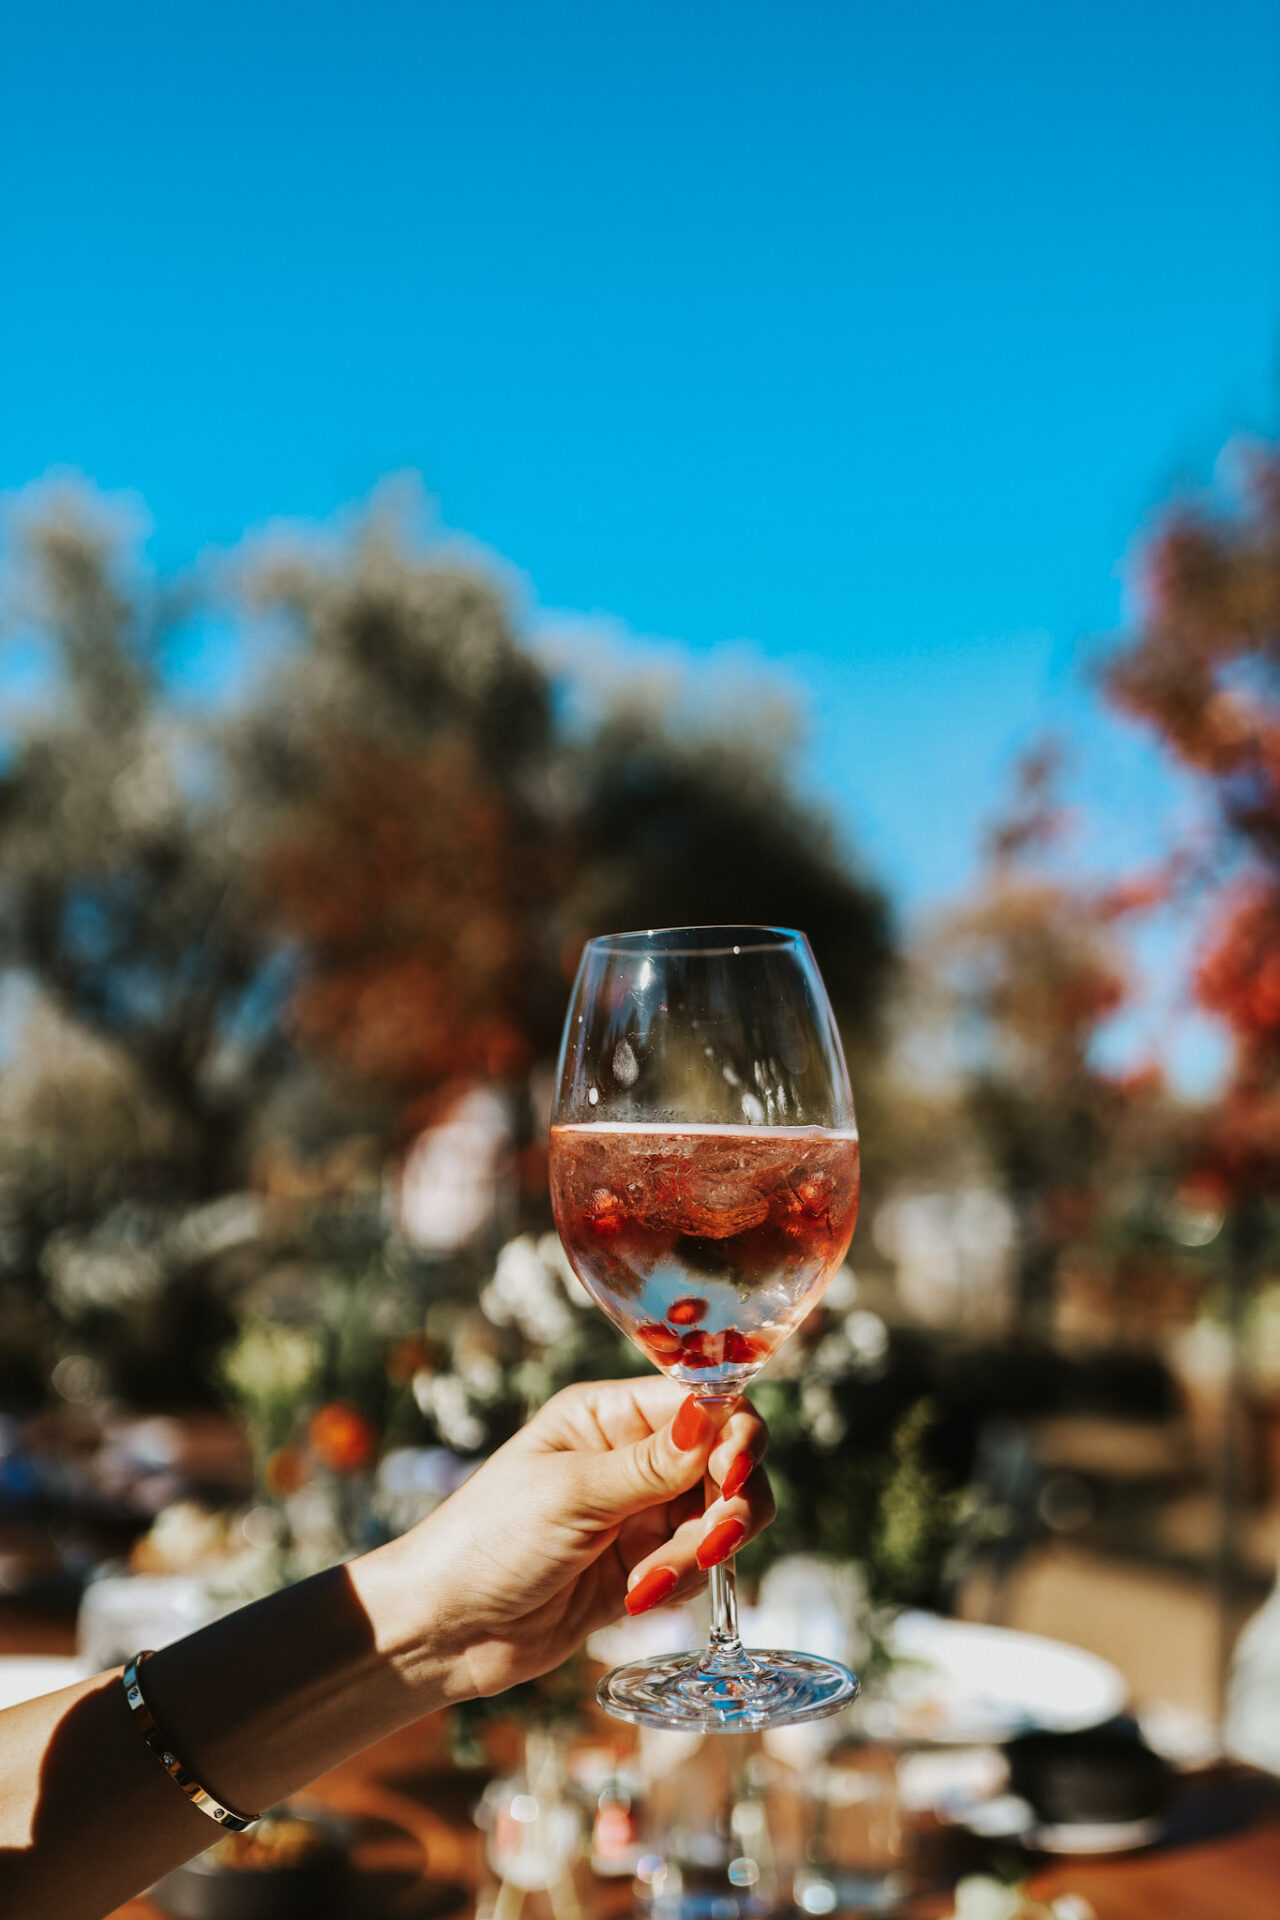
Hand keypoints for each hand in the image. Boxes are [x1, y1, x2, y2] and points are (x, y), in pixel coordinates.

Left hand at [401, 1377, 772, 1698]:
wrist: (445, 1630)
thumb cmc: (488, 1541)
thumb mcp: (571, 1494)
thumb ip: (651, 1464)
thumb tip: (716, 1415)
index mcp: (610, 1415)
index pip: (704, 1404)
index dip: (733, 1434)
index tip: (732, 1474)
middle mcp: (635, 1457)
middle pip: (727, 1462)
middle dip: (729, 1505)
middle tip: (711, 1543)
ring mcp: (642, 1514)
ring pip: (720, 1520)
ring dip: (698, 1554)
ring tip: (647, 1584)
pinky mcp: (645, 1567)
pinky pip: (697, 1568)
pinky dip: (680, 1584)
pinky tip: (634, 1600)